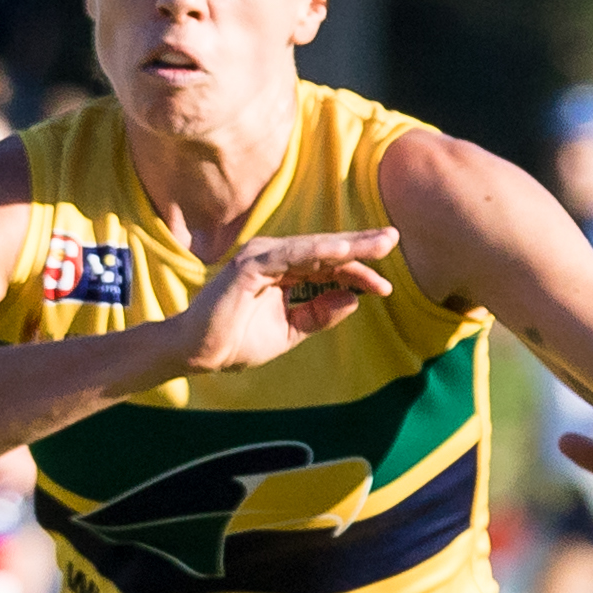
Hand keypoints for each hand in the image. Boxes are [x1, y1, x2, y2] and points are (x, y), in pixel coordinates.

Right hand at [169, 227, 398, 376]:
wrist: (198, 354)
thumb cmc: (236, 341)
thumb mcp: (290, 330)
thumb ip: (320, 314)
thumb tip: (354, 298)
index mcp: (282, 271)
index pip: (328, 266)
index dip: (358, 273)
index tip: (385, 287)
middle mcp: (273, 258)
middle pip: (325, 250)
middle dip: (361, 245)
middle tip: (394, 238)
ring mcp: (260, 257)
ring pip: (313, 248)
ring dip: (347, 245)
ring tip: (379, 243)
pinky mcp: (250, 265)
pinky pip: (291, 255)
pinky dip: (318, 252)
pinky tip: (343, 252)